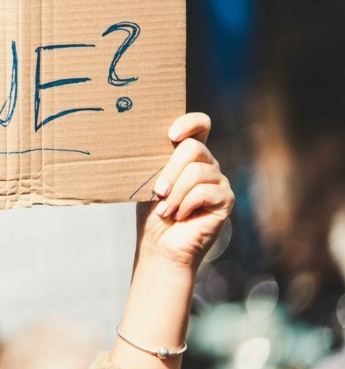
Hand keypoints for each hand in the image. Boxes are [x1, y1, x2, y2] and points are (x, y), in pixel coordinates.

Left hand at [138, 112, 232, 270]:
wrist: (161, 245)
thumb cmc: (153, 212)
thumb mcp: (150, 181)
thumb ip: (156, 161)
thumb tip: (143, 145)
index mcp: (188, 155)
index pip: (200, 124)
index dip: (189, 123)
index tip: (171, 135)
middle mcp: (207, 164)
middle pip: (194, 148)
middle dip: (171, 169)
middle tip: (159, 190)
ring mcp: (219, 180)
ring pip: (197, 171)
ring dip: (176, 192)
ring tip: (165, 209)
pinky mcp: (226, 199)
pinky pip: (206, 191)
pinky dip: (186, 204)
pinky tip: (178, 215)